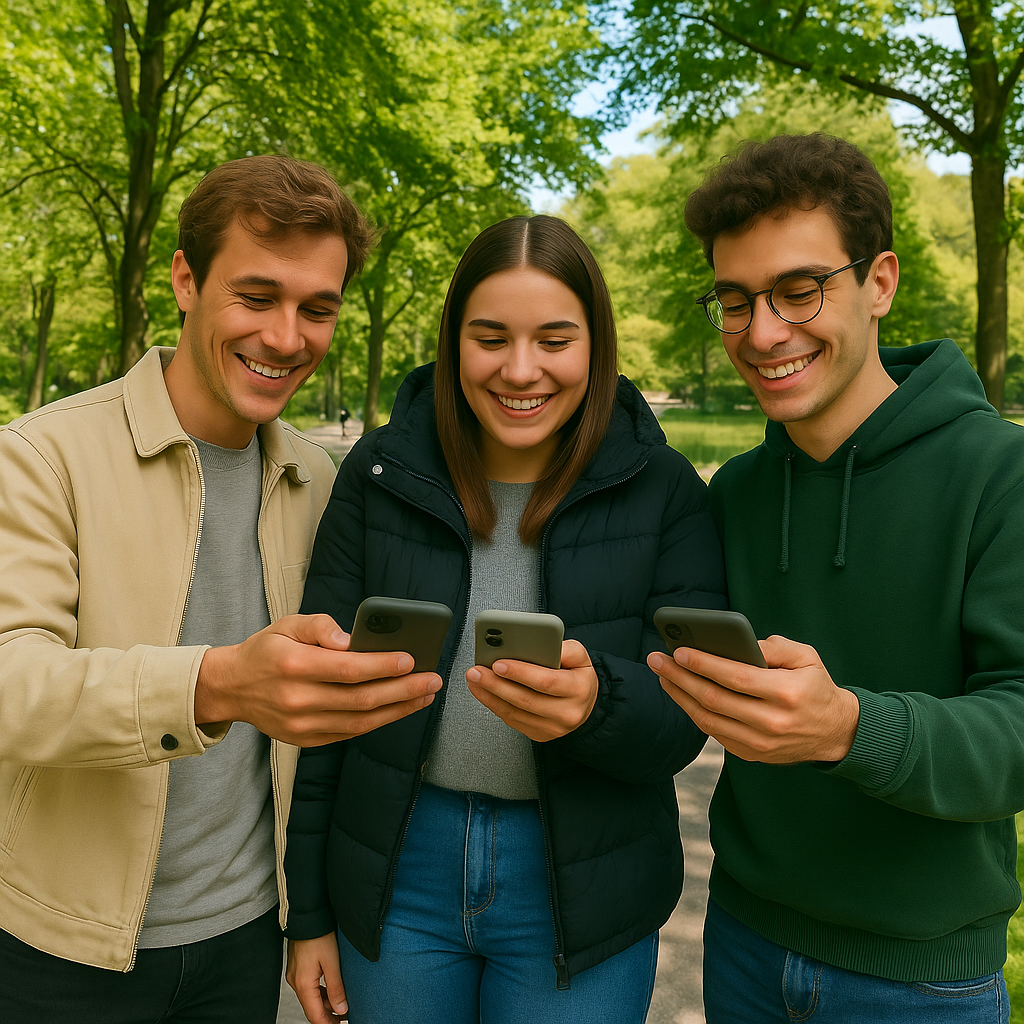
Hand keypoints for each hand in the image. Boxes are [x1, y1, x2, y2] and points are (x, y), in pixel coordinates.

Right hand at [194, 614, 441, 745]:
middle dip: (403, 690)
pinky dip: (378, 721)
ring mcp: (302, 725)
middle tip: (432, 680)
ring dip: (398, 710)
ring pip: (360, 722)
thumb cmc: (266, 650)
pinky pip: (349, 733)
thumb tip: (353, 639)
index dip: (382, 665)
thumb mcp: (288, 624)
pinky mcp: (306, 740)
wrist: (231, 688)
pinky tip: (399, 708)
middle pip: (361, 699)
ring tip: (424, 695)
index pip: (347, 669)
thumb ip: (321, 626)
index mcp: (293, 665)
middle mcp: (298, 700)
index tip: (411, 659)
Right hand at [286, 934, 346, 1023]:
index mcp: (303, 983)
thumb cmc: (318, 934)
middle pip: (312, 1008)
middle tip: (345, 1018)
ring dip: (326, 1005)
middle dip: (328, 1016)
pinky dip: (321, 993)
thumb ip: (336, 988)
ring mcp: (295, 975)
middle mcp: (296, 982)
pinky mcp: (298, 968)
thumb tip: (341, 1009)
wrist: (307, 915)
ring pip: (311, 998)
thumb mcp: (332, 962)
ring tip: (343, 1007)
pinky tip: (333, 992)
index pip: (315, 1015)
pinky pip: (309, 987)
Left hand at [466, 639, 598, 741]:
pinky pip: (513, 720)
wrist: (585, 705)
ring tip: (474, 679)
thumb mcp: (581, 657)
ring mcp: (552, 728)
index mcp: (578, 689)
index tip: (499, 663)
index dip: (520, 673)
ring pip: (515, 712)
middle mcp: (567, 713)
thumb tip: (540, 644)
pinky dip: (494, 705)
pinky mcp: (539, 734)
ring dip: (490, 695)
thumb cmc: (578, 676)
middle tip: (476, 671)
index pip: (546, 681)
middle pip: (526, 699)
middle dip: (497, 684)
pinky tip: (482, 691)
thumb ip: (566, 648)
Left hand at [648, 635, 859, 763]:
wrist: (835, 733)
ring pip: (708, 719)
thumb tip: (740, 642)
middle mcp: (771, 723)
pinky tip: (681, 694)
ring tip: (662, 675)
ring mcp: (759, 743)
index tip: (679, 651)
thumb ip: (775, 647)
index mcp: (786, 695)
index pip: (736, 678)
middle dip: (680, 677)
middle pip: (714, 699)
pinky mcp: (751, 754)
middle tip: (657, 659)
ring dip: (679, 696)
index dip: (704, 664)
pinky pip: (714, 732)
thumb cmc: (816, 688)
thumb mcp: (807, 658)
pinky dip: (694, 712)